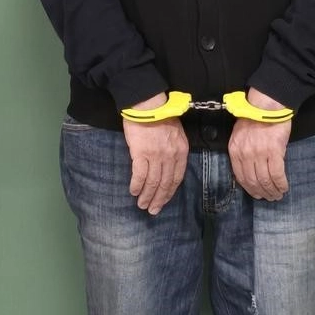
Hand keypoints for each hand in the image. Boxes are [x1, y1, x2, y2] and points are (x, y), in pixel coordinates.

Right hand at [121, 93, 187, 214]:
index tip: (164, 201)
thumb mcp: (176, 132)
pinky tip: (133, 191)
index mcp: (181, 150)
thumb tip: (169, 164)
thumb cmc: (160, 115)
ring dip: (147, 196)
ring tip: (142, 205)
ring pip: (153, 182)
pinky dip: (137, 185)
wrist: (147, 103)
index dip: (170, 192)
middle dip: (159, 199)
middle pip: (166, 183)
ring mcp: (156, 155)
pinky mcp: (141, 153)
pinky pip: (140, 175)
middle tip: (153, 210)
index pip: (177, 177)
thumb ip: (175, 149)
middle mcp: (171, 155)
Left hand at [227, 88, 291, 200]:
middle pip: (252, 180)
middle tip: (269, 198)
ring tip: (277, 195)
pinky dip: (280, 184)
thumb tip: (249, 167)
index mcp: (235, 149)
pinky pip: (277, 174)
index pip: (240, 176)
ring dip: (272, 190)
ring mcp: (259, 153)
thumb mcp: (240, 134)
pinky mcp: (274, 151)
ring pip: (265, 180)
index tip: (256, 194)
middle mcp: (245, 154)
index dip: (249, 188)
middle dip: (261, 192)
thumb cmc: (255, 116)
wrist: (267, 104)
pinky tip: (284, 188)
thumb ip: (242, 150)